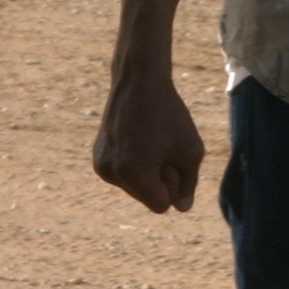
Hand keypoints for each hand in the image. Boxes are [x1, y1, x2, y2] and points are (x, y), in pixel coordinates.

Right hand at [94, 64, 205, 211]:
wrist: (139, 80)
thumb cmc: (169, 114)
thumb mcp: (191, 151)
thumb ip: (189, 184)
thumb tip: (181, 208)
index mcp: (132, 174)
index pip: (161, 205)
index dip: (173, 184)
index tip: (170, 155)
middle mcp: (110, 173)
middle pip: (146, 197)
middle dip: (159, 179)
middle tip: (160, 144)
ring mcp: (100, 164)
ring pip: (135, 187)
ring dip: (147, 171)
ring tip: (148, 140)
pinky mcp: (97, 155)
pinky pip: (123, 175)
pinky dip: (134, 163)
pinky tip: (137, 138)